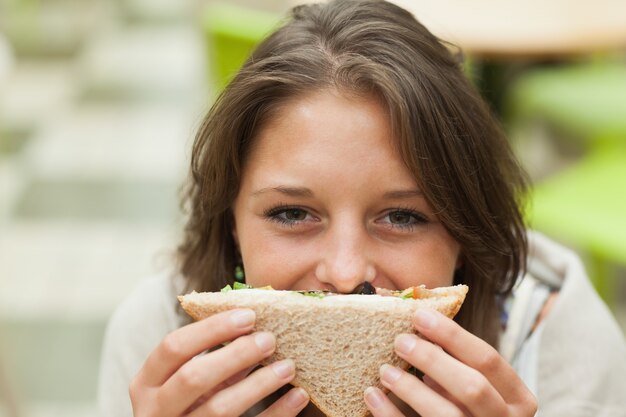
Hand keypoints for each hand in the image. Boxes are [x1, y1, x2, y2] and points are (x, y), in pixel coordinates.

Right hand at [130, 309, 308, 416]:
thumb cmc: (187, 405)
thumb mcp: (187, 381)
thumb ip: (213, 357)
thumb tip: (257, 325)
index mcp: (146, 383)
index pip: (173, 347)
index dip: (212, 328)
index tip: (249, 315)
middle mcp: (156, 411)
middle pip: (194, 377)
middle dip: (235, 355)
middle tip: (269, 340)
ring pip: (220, 409)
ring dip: (259, 385)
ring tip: (288, 366)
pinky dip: (276, 413)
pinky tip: (298, 396)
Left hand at [364, 309, 536, 416]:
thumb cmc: (468, 407)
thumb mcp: (473, 383)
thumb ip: (457, 361)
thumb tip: (418, 323)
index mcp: (518, 399)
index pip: (487, 359)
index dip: (452, 335)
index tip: (419, 315)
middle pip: (472, 386)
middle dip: (433, 360)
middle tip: (400, 340)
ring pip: (446, 415)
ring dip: (411, 389)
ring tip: (385, 369)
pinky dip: (390, 414)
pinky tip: (373, 395)